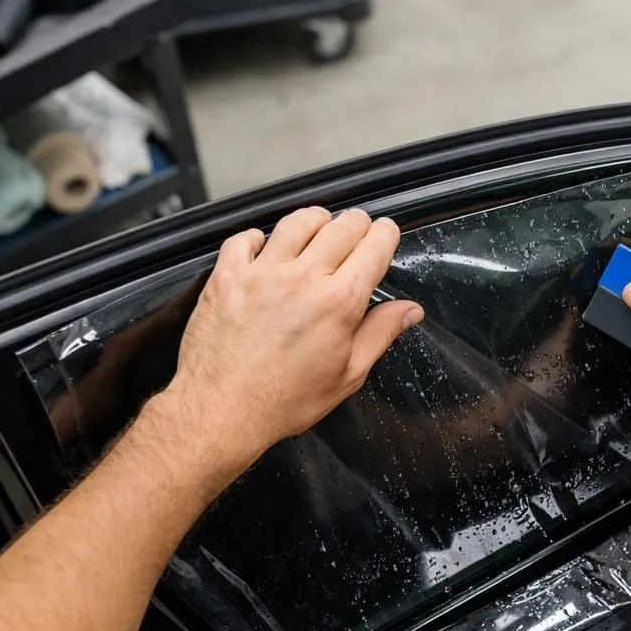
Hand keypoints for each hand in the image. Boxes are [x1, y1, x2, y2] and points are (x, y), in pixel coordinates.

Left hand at [153, 207, 422, 475]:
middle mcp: (303, 277)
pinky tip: (266, 249)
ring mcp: (262, 272)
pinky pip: (246, 237)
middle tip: (357, 235)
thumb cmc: (285, 400)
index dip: (386, 235)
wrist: (221, 410)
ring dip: (315, 221)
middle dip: (357, 224)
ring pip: (298, 221)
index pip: (375, 244)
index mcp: (339, 301)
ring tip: (318, 231)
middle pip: (342, 225)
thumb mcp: (347, 375)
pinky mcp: (227, 275)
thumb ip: (380, 334)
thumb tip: (409, 310)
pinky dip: (260, 237)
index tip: (384, 237)